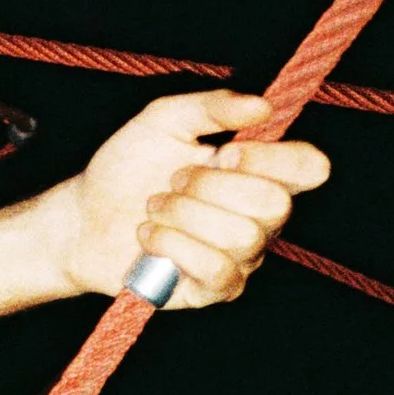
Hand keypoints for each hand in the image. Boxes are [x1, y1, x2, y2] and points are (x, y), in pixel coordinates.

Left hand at [51, 90, 330, 308]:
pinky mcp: (216, 288)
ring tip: (152, 209)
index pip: (311, 167)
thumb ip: (211, 107)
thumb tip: (262, 105)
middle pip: (276, 205)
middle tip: (171, 182)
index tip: (222, 153)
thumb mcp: (160, 121)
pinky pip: (216, 269)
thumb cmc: (127, 167)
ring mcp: (243, 255)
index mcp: (259, 172)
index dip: (271, 159)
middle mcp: (262, 216)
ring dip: (180, 215)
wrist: (82, 218)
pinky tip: (149, 237)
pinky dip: (172, 246)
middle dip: (209, 187)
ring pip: (241, 237)